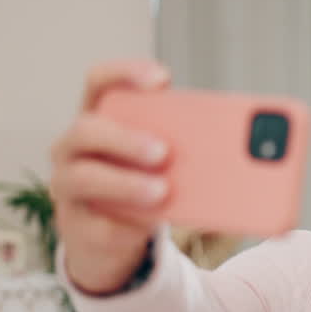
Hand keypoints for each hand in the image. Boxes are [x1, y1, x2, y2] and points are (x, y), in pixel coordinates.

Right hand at [50, 59, 171, 294]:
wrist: (111, 237)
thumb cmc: (140, 183)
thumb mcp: (162, 161)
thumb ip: (184, 147)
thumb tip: (243, 150)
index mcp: (98, 119)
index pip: (99, 82)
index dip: (125, 74)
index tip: (163, 77)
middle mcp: (74, 148)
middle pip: (87, 130)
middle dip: (126, 139)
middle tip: (164, 151)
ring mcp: (67, 186)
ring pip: (83, 178)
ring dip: (125, 183)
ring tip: (162, 191)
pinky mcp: (77, 226)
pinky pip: (97, 223)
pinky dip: (125, 224)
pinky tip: (150, 223)